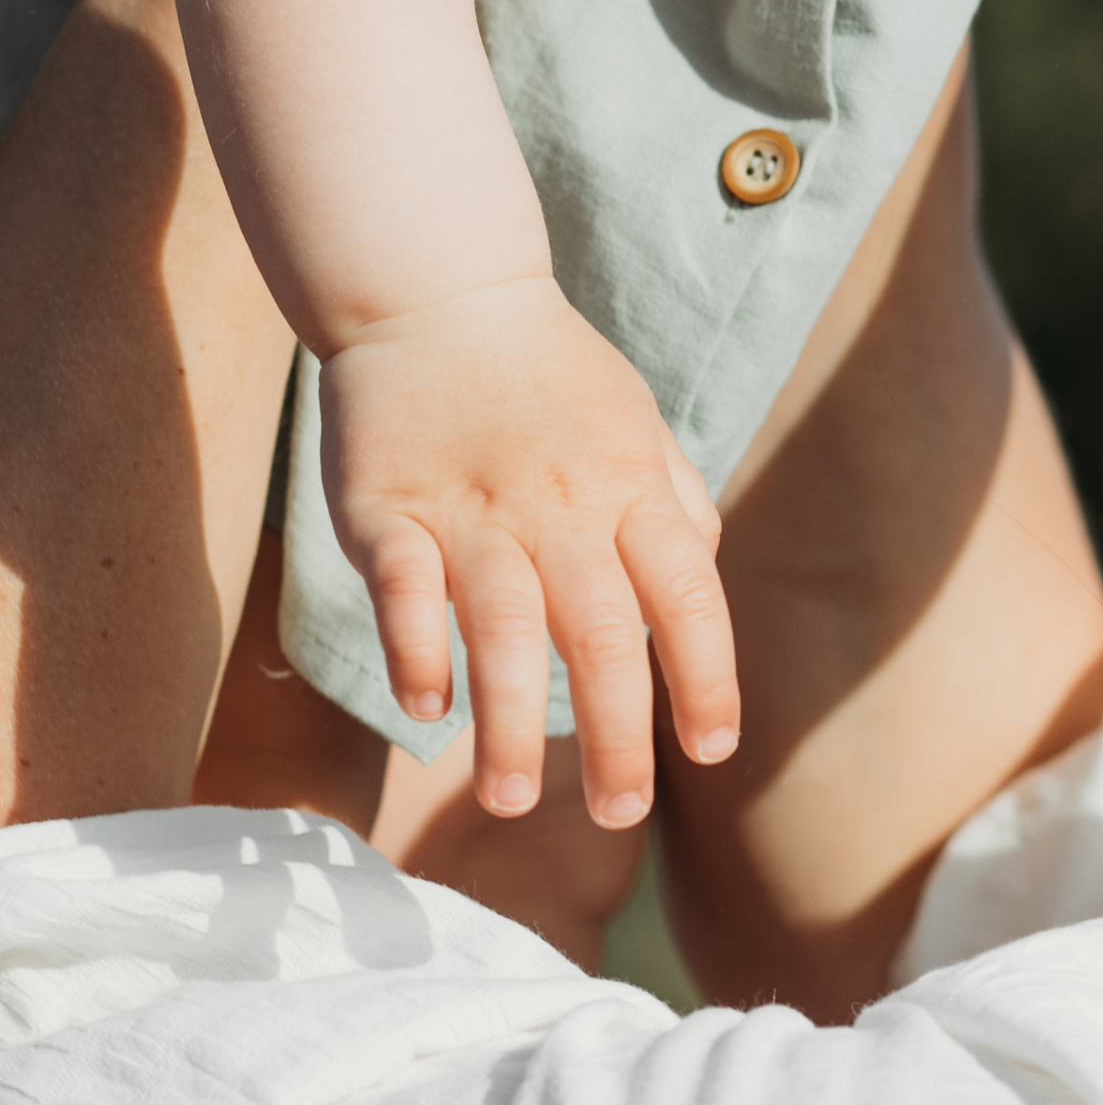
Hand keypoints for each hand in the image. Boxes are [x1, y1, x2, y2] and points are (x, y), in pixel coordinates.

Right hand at [320, 272, 736, 824]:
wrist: (441, 290)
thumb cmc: (549, 373)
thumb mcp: (638, 423)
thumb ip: (676, 500)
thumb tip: (704, 576)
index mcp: (632, 489)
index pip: (689, 595)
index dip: (706, 675)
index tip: (711, 749)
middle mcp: (562, 507)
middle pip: (602, 633)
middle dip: (617, 733)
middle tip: (621, 813)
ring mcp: (472, 509)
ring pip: (503, 627)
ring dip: (511, 721)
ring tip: (513, 800)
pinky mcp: (389, 508)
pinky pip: (406, 590)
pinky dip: (417, 649)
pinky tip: (430, 709)